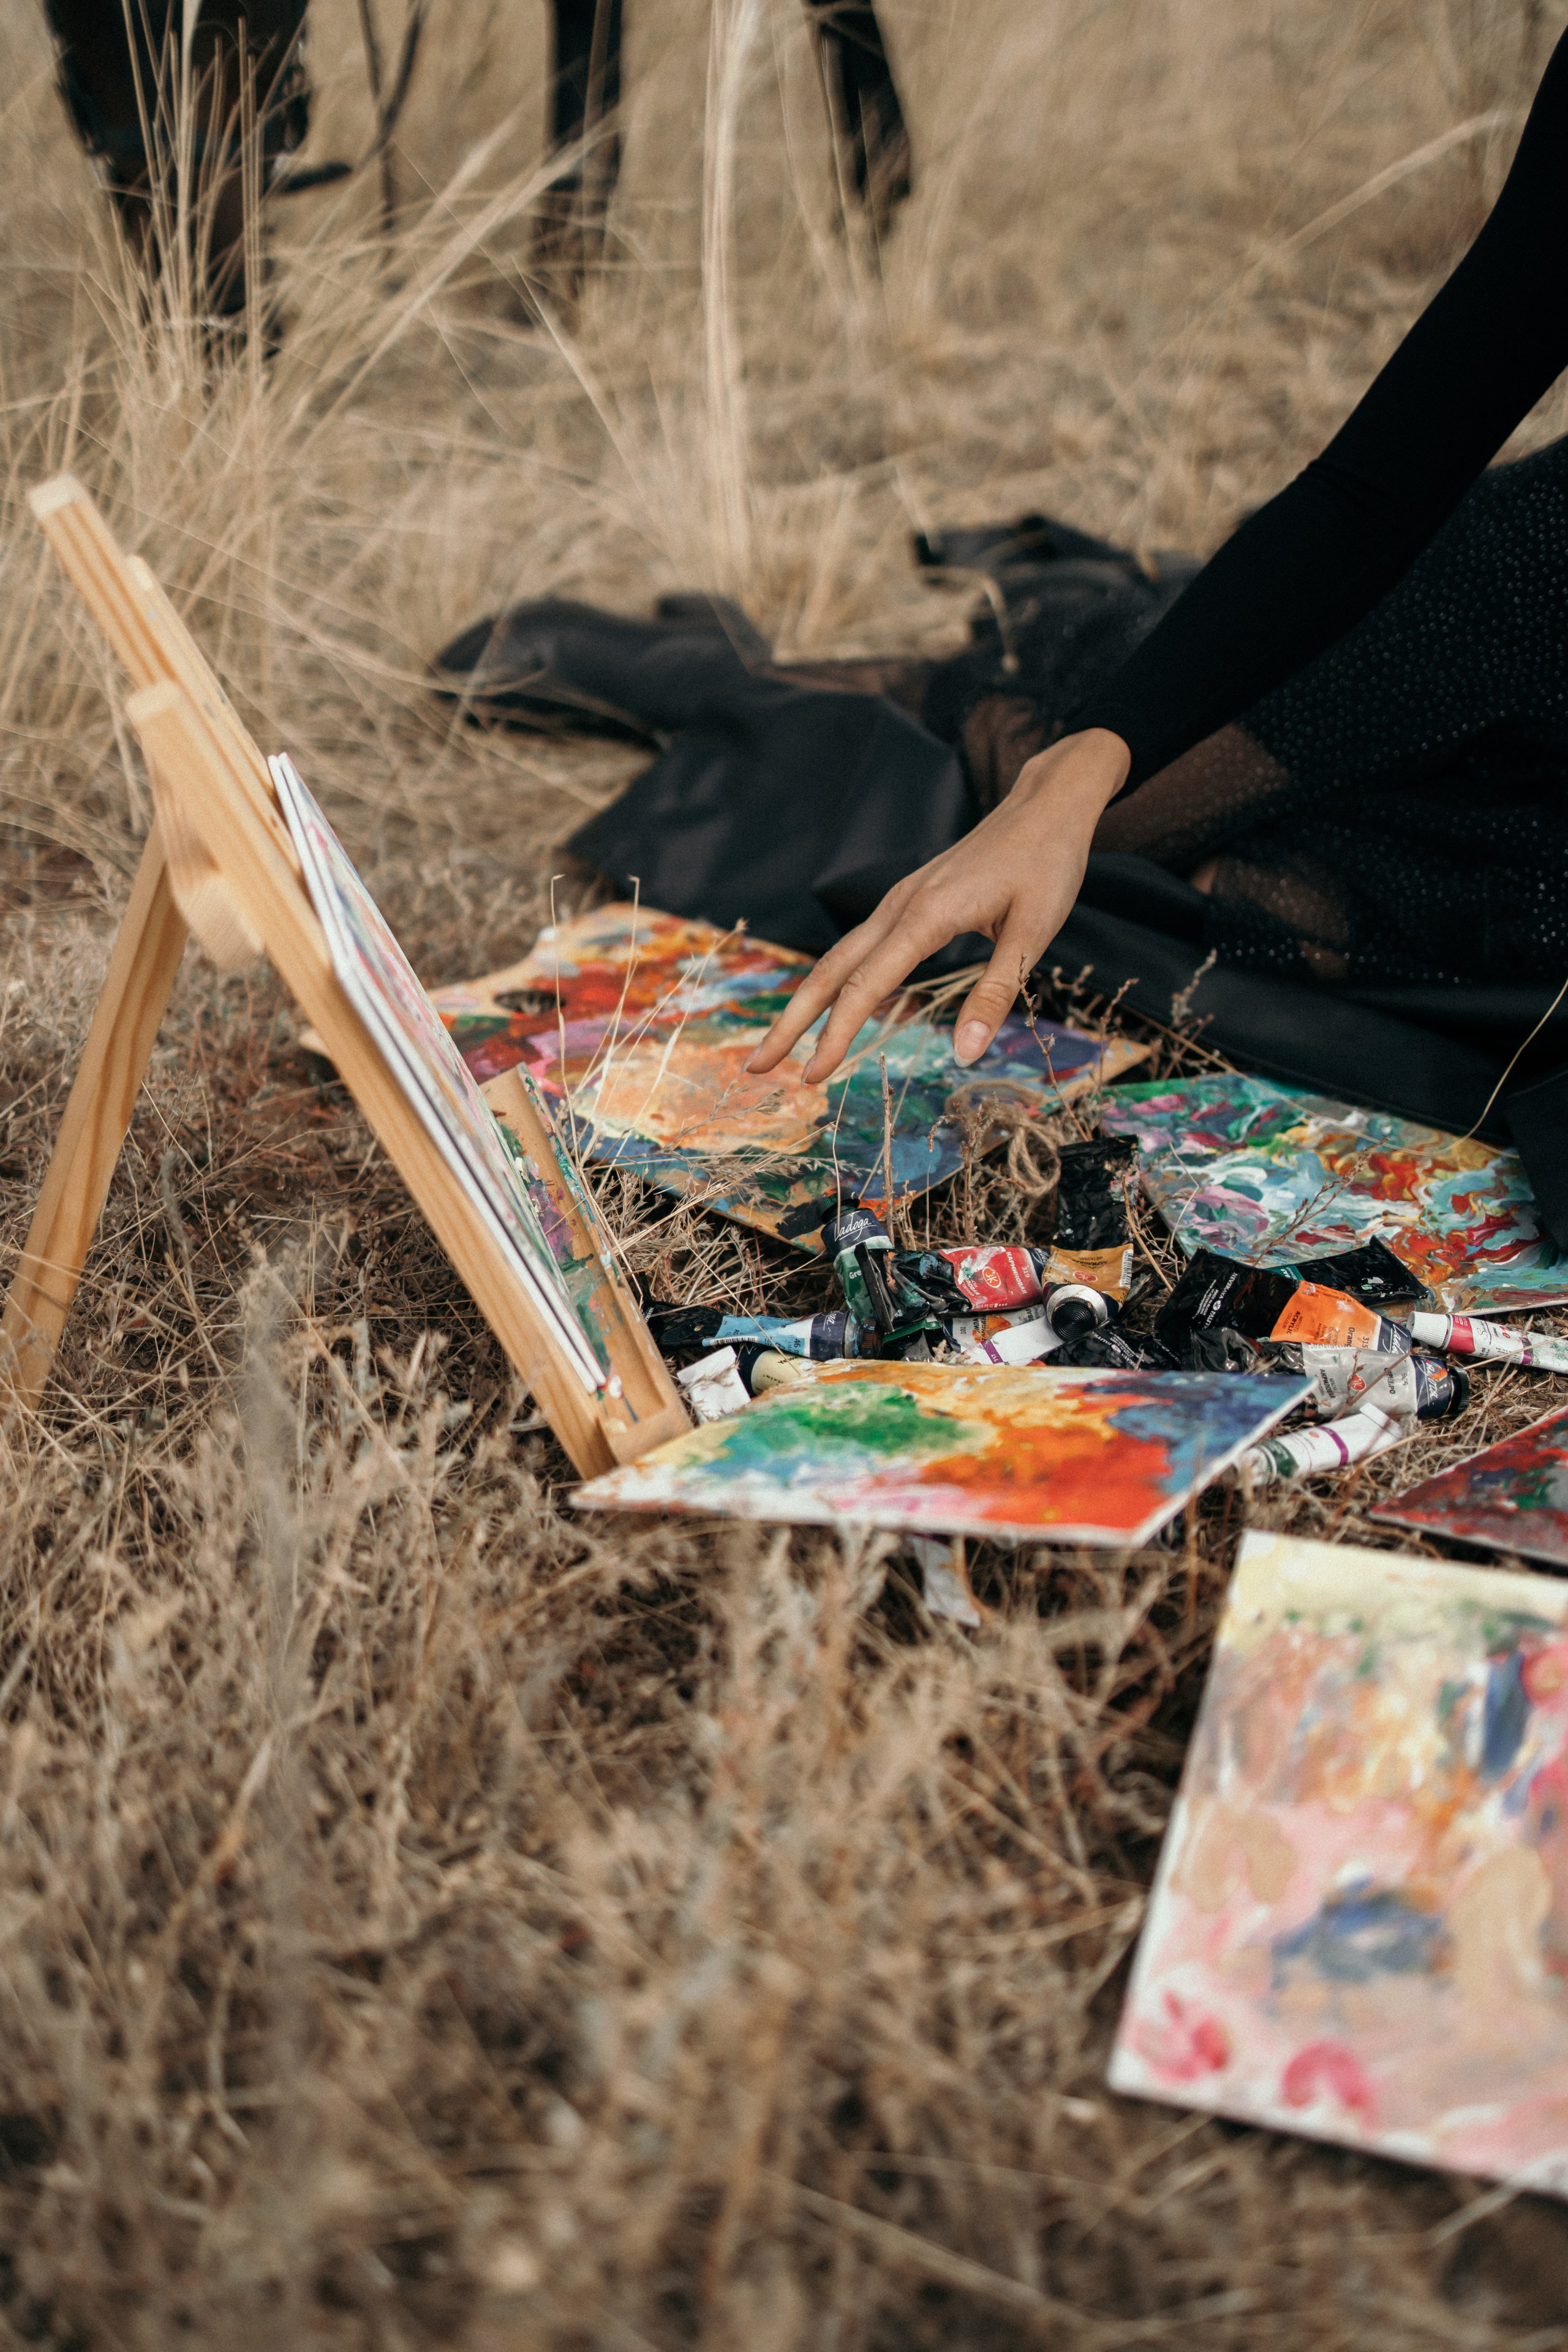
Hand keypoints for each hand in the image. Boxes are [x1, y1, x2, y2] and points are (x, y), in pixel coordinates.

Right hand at [744, 728, 1131, 1083]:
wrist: (1046, 805)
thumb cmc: (1046, 865)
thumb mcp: (1035, 933)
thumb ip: (997, 993)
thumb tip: (968, 1054)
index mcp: (927, 915)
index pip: (867, 986)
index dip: (836, 1035)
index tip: (811, 1075)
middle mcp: (900, 906)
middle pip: (830, 971)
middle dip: (791, 1022)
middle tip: (755, 1067)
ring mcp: (899, 900)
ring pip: (838, 957)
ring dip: (806, 1002)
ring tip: (779, 1043)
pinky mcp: (909, 900)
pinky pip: (860, 946)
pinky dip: (835, 980)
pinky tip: (832, 1006)